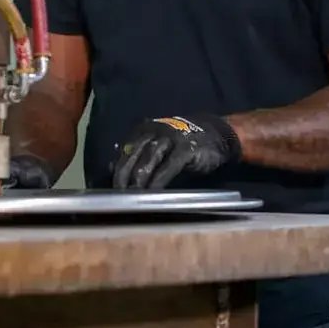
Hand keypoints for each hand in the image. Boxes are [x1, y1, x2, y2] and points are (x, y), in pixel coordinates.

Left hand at [111, 115, 240, 189]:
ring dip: (138, 178)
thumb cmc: (182, 144)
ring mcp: (171, 138)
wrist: (217, 134)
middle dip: (124, 177)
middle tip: (119, 197)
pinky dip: (159, 180)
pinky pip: (168, 165)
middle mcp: (154, 131)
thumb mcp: (157, 147)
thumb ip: (137, 156)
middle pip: (133, 154)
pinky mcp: (186, 149)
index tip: (112, 191)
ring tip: (132, 196)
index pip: (124, 152)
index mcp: (144, 131)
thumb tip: (111, 169)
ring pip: (148, 158)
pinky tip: (153, 193)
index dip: (117, 172)